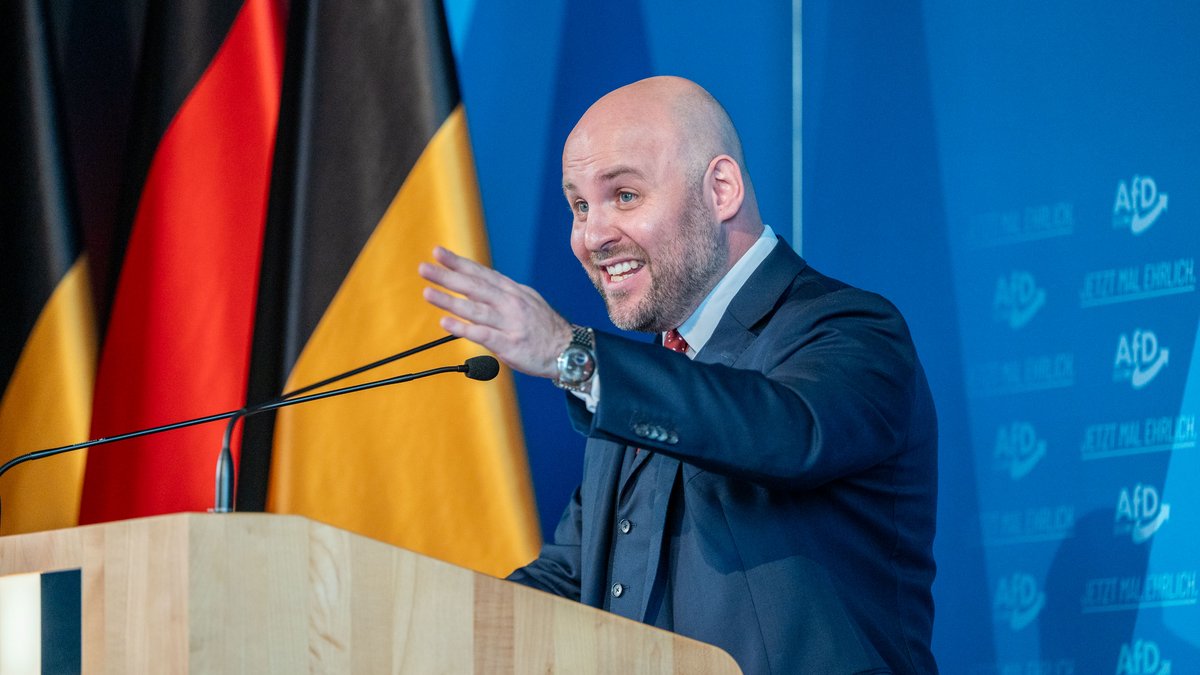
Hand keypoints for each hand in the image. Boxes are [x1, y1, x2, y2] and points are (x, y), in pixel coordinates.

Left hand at [419, 247, 572, 378]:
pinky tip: (446, 324)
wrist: (570, 351)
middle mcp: (510, 303)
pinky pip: (483, 335)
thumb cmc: (545, 328)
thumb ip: (503, 294)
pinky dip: (464, 329)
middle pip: (474, 287)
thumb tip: (478, 285)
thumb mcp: (527, 301)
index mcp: (512, 292)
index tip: (438, 253)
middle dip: (447, 276)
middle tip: (424, 268)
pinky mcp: (510, 344)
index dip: (459, 263)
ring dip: (450, 300)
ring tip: (428, 292)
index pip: (481, 273)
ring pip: (475, 309)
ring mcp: (510, 323)